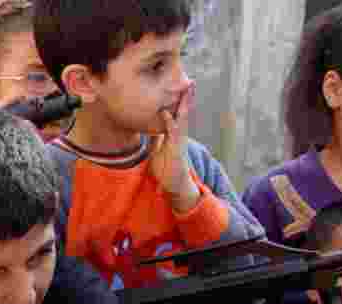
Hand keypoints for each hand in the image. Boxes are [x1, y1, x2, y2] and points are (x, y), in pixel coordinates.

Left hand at [149, 81, 200, 212]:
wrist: (174, 184)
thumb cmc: (166, 168)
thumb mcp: (158, 149)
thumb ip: (156, 138)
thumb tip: (151, 128)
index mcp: (174, 134)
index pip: (176, 113)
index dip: (178, 100)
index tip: (178, 86)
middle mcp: (179, 135)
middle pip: (183, 112)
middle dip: (186, 97)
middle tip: (189, 81)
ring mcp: (179, 141)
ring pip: (182, 118)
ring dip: (185, 104)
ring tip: (187, 89)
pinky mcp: (177, 149)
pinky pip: (174, 133)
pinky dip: (170, 122)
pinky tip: (166, 112)